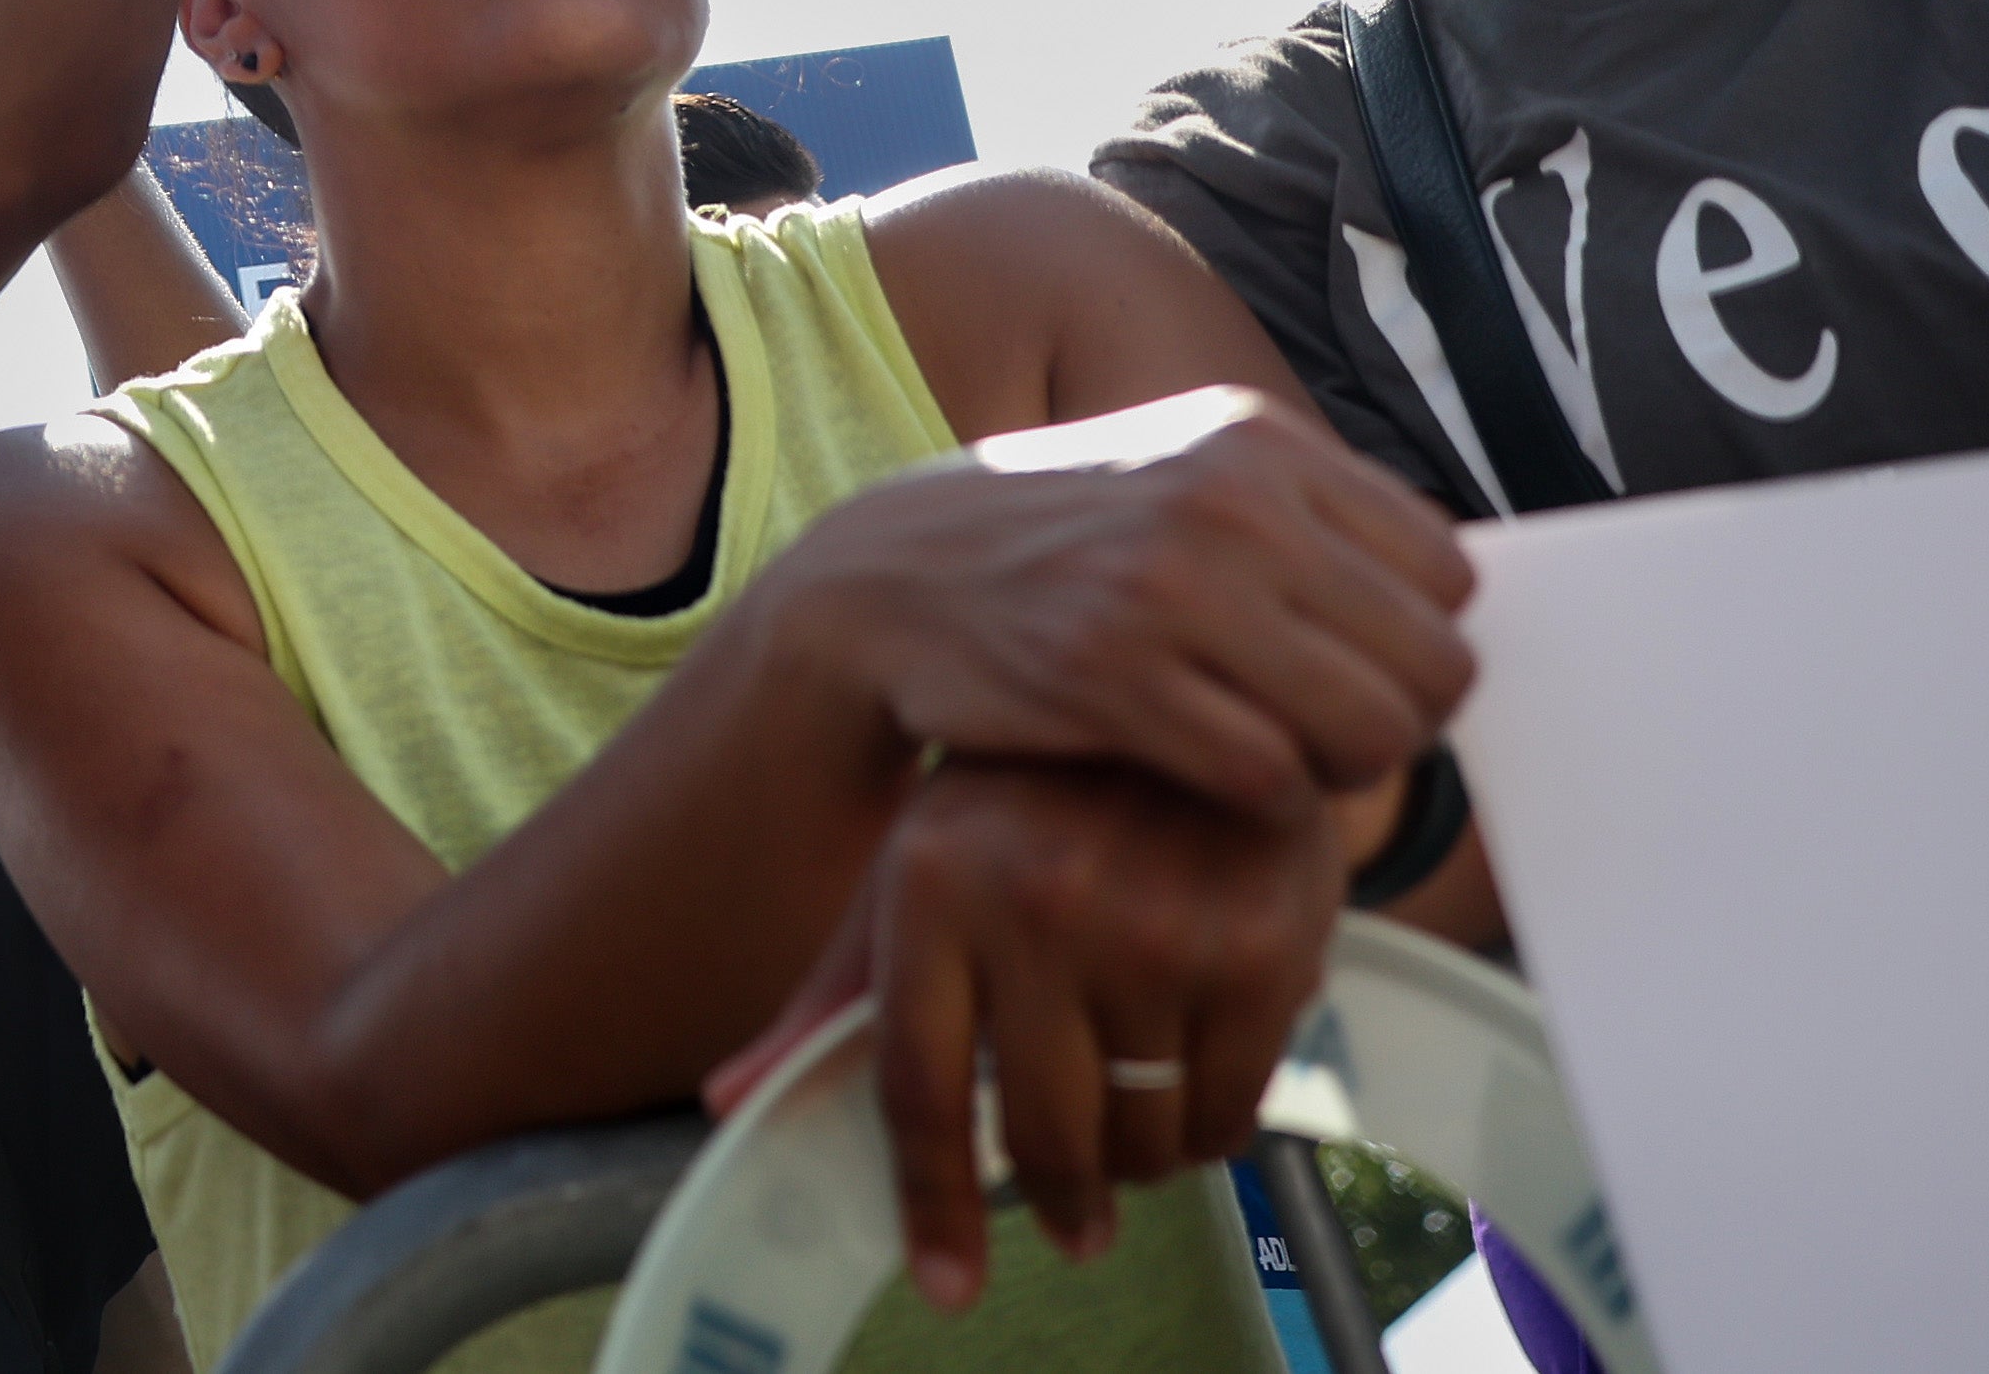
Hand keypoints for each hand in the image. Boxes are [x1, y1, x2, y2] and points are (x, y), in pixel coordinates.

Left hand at [712, 759, 1341, 1312]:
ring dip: (1134, 1164)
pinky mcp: (1261, 950)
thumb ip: (835, 994)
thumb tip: (727, 1102)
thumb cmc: (1032, 801)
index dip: (930, 1201)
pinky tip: (1194, 1097)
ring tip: (1132, 1127)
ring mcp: (1154, 928)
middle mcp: (1036, 904)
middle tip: (1069, 1218)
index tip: (947, 1284)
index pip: (914, 1084)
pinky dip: (1209, 1135)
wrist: (1195, 704)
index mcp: (930, 883)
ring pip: (1140, 1138)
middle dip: (1054, 1197)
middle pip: (1035, 1132)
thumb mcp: (916, 866)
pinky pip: (1229, 1111)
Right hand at [759, 392, 1471, 815]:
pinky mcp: (1111, 676)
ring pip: (1371, 728)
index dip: (1415, 641)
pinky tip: (1204, 776)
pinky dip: (1257, 802)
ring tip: (1272, 756)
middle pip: (1433, 663)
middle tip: (1320, 734)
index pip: (1449, 574)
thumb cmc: (1054, 546)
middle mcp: (1227, 499)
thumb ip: (1304, 521)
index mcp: (1256, 442)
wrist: (879, 583)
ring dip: (1335, 771)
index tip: (1351, 667)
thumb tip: (1449, 600)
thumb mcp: (1178, 477)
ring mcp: (1167, 586)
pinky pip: (1270, 778)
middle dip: (1393, 721)